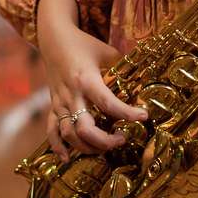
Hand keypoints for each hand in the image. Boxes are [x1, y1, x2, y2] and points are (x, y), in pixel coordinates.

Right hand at [36, 0, 146, 160]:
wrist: (53, 39)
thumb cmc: (83, 44)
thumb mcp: (105, 51)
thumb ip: (123, 65)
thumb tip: (146, 77)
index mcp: (86, 79)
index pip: (108, 103)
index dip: (127, 113)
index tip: (144, 116)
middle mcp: (72, 94)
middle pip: (85, 128)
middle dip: (105, 141)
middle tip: (122, 139)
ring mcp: (60, 103)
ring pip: (69, 134)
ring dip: (87, 147)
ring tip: (104, 146)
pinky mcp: (53, 106)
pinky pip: (52, 131)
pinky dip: (58, 147)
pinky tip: (68, 158)